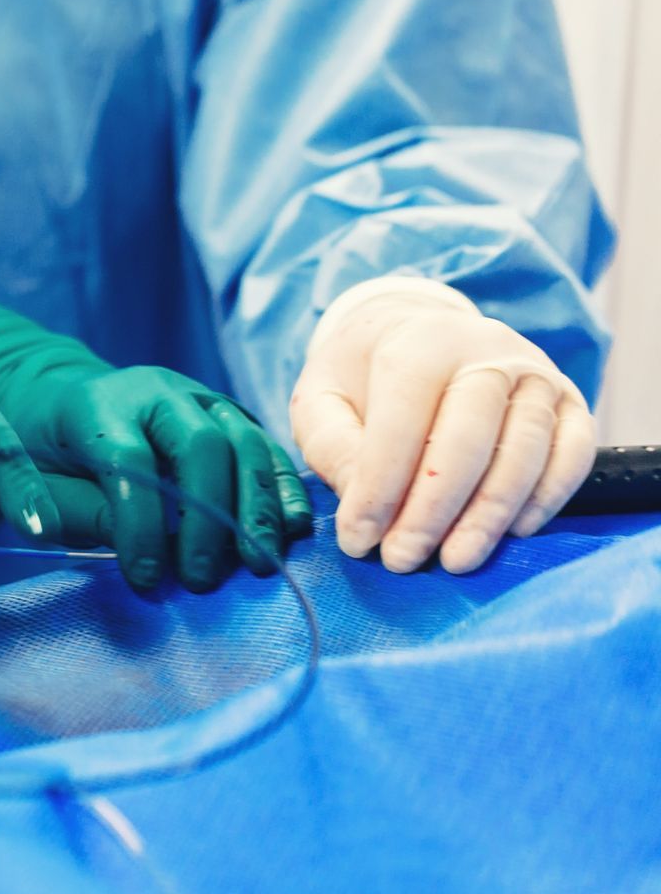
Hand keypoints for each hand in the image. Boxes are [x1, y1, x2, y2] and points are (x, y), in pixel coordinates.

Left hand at [0, 279, 310, 591]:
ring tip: (256, 564)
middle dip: (208, 519)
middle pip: (201, 444)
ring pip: (243, 441)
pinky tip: (290, 529)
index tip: (145, 578)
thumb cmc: (50, 453)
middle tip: (201, 578)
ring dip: (256, 507)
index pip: (129, 460)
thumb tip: (122, 551)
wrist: (67, 401)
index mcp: (98, 404)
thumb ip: (75, 512)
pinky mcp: (230, 412)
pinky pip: (266, 445)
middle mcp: (156, 391)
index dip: (140, 524)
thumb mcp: (39, 483)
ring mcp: (200, 396)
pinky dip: (283, 487)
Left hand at [292, 278, 594, 573]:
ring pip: (524, 452)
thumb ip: (333, 448)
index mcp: (420, 345)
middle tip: (402, 560)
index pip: (402, 424)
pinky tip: (512, 534)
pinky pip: (573, 454)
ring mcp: (537, 375)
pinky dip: (546, 498)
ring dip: (489, 516)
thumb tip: (361, 505)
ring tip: (455, 560)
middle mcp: (488, 351)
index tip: (358, 541)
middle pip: (468, 440)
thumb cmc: (361, 377)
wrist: (419, 332)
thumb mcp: (320, 400)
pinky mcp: (570, 402)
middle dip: (433, 511)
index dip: (379, 489)